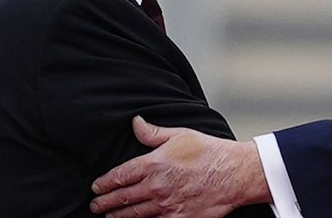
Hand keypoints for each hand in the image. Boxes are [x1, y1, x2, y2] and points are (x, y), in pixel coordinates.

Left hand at [90, 116, 270, 217]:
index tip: (97, 186)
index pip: (120, 176)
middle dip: (105, 202)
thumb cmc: (210, 153)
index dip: (104, 183)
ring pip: (133, 214)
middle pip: (122, 197)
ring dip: (118, 215)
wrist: (235, 174)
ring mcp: (166, 205)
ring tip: (109, 215)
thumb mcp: (180, 135)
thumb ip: (153, 133)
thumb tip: (135, 123)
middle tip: (96, 204)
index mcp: (154, 164)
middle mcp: (156, 186)